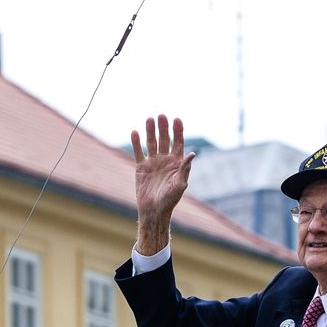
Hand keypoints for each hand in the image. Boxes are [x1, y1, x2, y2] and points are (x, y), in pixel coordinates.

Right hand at [131, 115, 195, 254]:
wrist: (154, 211)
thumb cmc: (170, 200)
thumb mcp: (180, 185)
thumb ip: (185, 169)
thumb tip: (192, 153)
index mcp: (177, 163)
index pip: (178, 142)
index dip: (178, 131)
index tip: (177, 119)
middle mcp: (165, 160)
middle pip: (164, 139)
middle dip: (163, 128)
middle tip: (161, 115)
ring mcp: (153, 163)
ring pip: (151, 143)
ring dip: (150, 131)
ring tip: (149, 119)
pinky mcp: (141, 167)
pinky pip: (138, 152)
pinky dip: (136, 142)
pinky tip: (135, 132)